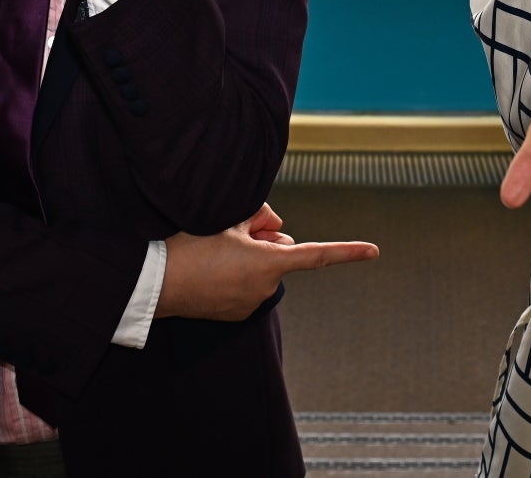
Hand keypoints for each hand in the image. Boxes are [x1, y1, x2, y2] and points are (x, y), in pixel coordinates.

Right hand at [156, 204, 378, 321]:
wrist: (155, 282)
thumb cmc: (191, 244)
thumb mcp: (228, 218)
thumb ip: (261, 216)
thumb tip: (275, 227)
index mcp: (270, 262)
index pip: (317, 255)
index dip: (348, 252)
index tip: (374, 252)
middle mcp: (265, 287)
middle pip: (281, 252)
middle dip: (266, 241)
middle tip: (234, 232)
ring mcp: (250, 304)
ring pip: (262, 268)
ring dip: (250, 257)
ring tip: (215, 252)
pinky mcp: (234, 314)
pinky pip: (246, 285)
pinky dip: (236, 274)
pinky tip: (212, 269)